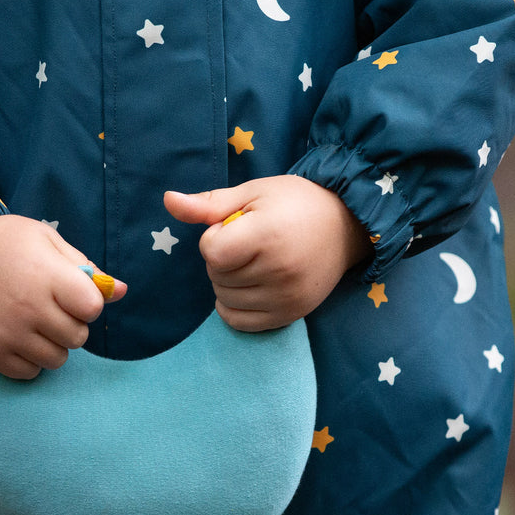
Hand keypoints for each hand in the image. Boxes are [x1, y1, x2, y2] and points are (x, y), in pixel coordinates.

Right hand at [0, 215, 125, 377]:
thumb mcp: (46, 239)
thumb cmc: (2, 241)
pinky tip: (18, 337)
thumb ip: (85, 267)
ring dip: (52, 344)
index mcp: (48, 277)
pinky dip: (29, 360)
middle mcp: (29, 309)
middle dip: (71, 324)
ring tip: (33, 322)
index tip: (72, 293)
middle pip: (78, 338)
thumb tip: (120, 291)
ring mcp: (7, 334)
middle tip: (50, 307)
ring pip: (56, 360)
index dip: (87, 302)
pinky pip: (29, 373)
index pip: (93, 309)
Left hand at [163, 176, 367, 330]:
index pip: (212, 252)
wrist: (346, 224)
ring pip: (224, 299)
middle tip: (249, 242)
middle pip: (216, 275)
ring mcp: (286, 297)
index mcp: (268, 235)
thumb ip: (209, 204)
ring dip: (227, 281)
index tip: (235, 226)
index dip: (214, 237)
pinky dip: (233, 306)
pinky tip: (248, 286)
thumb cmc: (294, 202)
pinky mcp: (291, 314)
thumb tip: (168, 200)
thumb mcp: (252, 192)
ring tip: (254, 261)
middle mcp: (279, 271)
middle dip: (221, 258)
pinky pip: (240, 322)